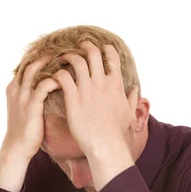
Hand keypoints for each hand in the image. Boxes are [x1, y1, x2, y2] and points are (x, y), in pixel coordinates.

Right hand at [3, 55, 60, 160]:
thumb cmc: (25, 131)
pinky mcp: (31, 106)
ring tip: (66, 59)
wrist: (17, 148)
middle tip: (63, 49)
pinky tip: (66, 79)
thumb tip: (45, 89)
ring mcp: (22, 96)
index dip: (39, 57)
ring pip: (34, 70)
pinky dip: (54, 80)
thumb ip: (32, 97)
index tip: (55, 51)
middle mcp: (16, 89)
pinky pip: (43, 86)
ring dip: (50, 63)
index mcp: (13, 88)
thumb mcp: (25, 109)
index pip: (25, 64)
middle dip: (45, 54)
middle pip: (29, 62)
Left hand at [51, 41, 138, 156]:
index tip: (100, 49)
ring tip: (63, 57)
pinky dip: (58, 73)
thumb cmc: (117, 132)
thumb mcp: (129, 113)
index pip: (112, 56)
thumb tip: (135, 89)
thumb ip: (132, 98)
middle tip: (79, 46)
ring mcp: (86, 89)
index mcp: (116, 84)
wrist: (105, 145)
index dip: (106, 49)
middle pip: (93, 53)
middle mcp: (101, 83)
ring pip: (76, 60)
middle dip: (85, 46)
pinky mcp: (73, 98)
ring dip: (69, 56)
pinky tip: (55, 77)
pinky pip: (63, 77)